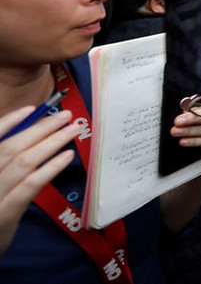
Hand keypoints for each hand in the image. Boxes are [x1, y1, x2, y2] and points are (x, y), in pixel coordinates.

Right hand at [0, 107, 79, 254]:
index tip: (32, 108)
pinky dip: (49, 168)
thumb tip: (30, 137)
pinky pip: (29, 186)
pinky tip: (66, 156)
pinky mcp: (5, 214)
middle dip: (41, 128)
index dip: (10, 121)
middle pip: (12, 147)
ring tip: (72, 130)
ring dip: (50, 142)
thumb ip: (6, 163)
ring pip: (23, 162)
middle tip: (66, 116)